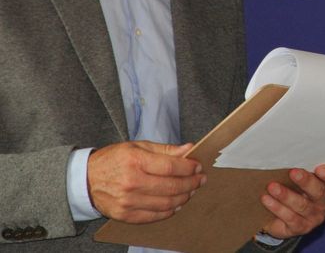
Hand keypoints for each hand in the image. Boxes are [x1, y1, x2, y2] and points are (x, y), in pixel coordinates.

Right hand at [87, 141, 203, 222]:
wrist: (84, 180)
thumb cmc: (113, 160)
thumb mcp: (137, 146)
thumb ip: (165, 149)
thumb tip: (189, 149)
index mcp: (135, 161)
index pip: (171, 166)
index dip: (189, 167)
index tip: (198, 167)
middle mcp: (131, 182)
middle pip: (171, 186)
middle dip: (191, 183)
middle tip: (200, 180)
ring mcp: (127, 201)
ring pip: (166, 203)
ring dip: (183, 198)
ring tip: (191, 191)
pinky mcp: (124, 215)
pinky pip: (153, 216)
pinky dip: (168, 212)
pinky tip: (176, 204)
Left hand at [259, 164, 324, 238]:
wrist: (278, 214)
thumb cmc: (293, 187)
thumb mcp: (300, 176)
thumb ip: (301, 165)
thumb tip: (284, 149)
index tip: (319, 168)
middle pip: (320, 192)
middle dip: (306, 182)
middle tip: (293, 172)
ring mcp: (314, 217)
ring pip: (303, 206)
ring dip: (286, 195)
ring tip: (272, 186)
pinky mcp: (301, 227)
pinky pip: (290, 218)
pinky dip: (277, 208)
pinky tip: (267, 199)